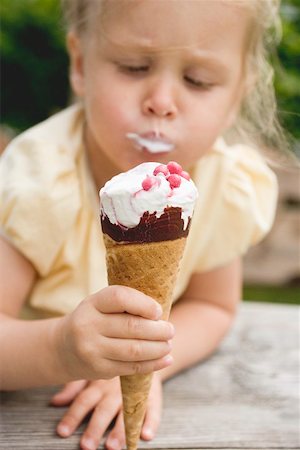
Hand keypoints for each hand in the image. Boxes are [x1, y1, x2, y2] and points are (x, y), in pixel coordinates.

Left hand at [51, 373, 162, 449]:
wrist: (143, 351)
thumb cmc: (113, 368)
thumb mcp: (93, 373)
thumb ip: (74, 387)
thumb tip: (54, 402)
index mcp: (99, 385)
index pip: (84, 401)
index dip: (73, 416)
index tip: (62, 432)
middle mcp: (115, 390)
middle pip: (104, 410)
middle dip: (95, 428)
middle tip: (86, 445)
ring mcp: (135, 393)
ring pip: (127, 412)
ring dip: (120, 430)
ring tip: (113, 446)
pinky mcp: (153, 395)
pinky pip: (153, 409)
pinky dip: (151, 422)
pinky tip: (146, 435)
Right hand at [56, 286, 173, 381]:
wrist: (63, 348)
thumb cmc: (93, 320)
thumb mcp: (100, 305)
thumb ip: (125, 304)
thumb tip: (161, 312)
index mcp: (92, 304)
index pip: (120, 298)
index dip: (143, 304)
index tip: (158, 311)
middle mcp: (88, 326)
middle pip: (131, 327)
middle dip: (158, 330)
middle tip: (171, 330)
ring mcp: (92, 350)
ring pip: (134, 350)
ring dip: (158, 348)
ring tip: (169, 344)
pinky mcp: (99, 369)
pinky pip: (131, 368)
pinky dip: (153, 364)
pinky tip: (166, 359)